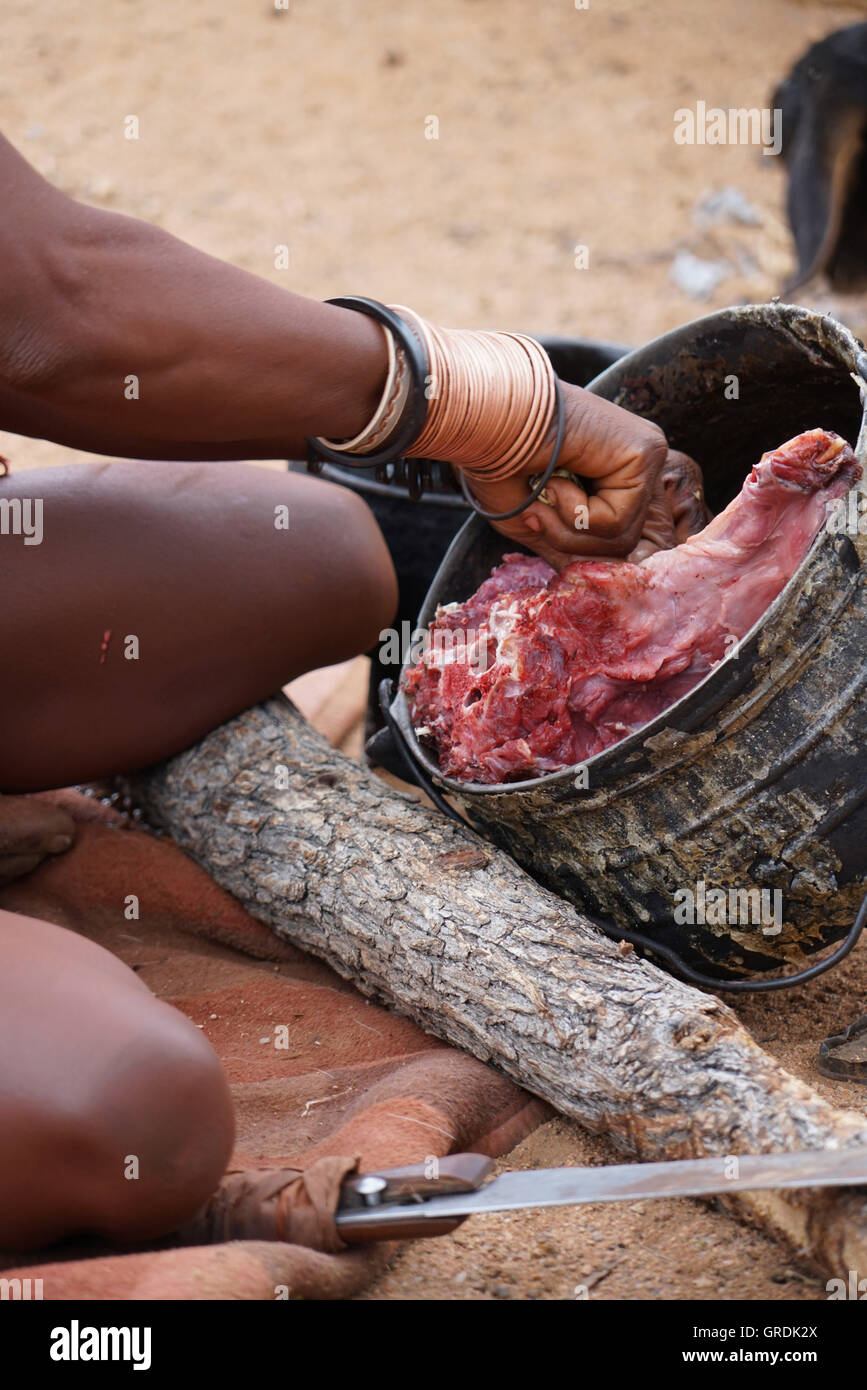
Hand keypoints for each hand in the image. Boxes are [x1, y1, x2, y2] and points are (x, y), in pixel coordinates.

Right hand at [460, 382, 708, 568]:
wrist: (485, 419)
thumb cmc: (496, 459)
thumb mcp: (533, 519)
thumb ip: (567, 546)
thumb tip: (589, 580)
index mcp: (611, 469)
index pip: (616, 533)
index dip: (579, 548)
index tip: (540, 528)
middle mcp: (633, 462)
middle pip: (621, 543)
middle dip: (570, 540)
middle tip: (536, 513)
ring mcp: (645, 455)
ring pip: (621, 538)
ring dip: (569, 527)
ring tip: (546, 491)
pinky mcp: (646, 453)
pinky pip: (618, 520)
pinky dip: (577, 514)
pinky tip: (558, 479)